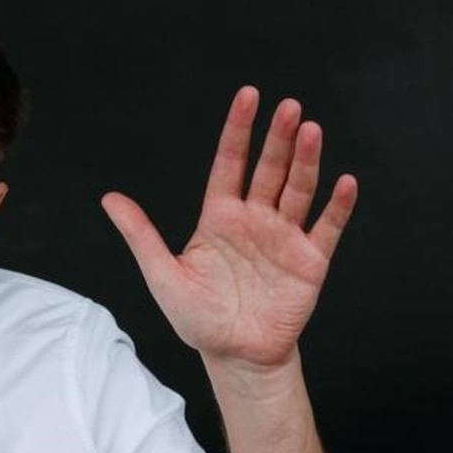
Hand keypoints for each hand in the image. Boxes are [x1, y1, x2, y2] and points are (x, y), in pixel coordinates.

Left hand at [101, 86, 356, 369]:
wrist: (234, 356)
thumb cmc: (197, 317)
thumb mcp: (162, 274)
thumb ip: (140, 234)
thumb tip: (108, 198)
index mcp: (219, 218)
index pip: (230, 164)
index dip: (238, 131)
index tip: (249, 96)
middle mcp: (254, 220)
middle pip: (268, 170)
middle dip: (277, 139)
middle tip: (288, 107)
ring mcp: (284, 238)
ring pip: (298, 190)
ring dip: (306, 161)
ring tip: (310, 130)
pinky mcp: (310, 261)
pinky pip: (327, 228)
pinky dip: (337, 206)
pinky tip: (344, 182)